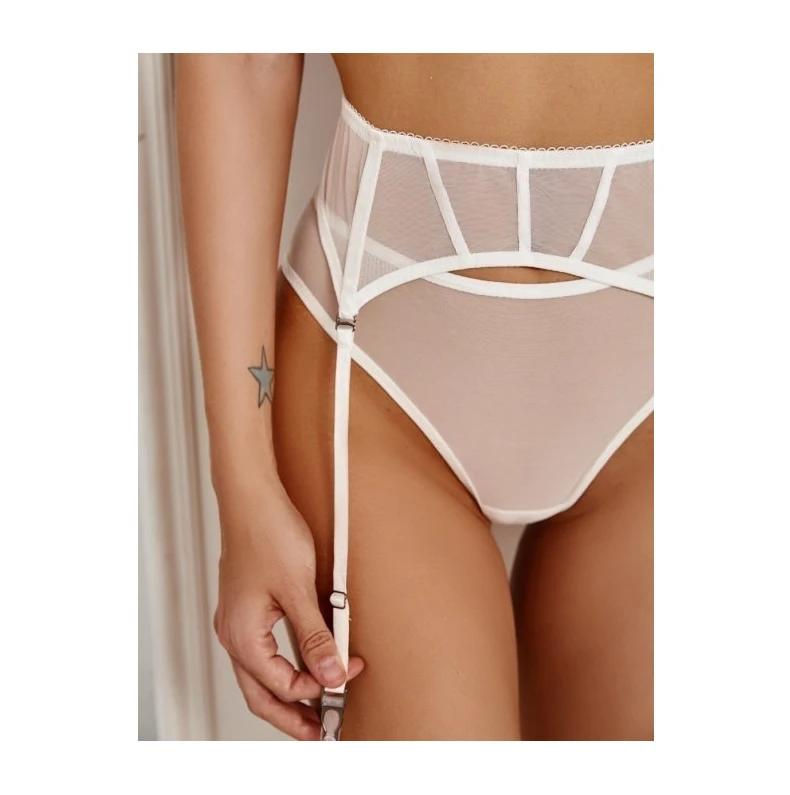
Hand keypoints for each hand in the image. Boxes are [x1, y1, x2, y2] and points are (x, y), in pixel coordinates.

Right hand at [213, 477, 363, 739]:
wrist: (251, 497)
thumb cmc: (267, 533)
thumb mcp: (299, 590)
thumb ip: (316, 638)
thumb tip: (333, 675)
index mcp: (242, 636)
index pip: (282, 686)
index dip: (319, 689)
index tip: (350, 678)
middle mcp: (234, 634)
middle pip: (262, 693)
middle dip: (292, 716)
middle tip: (320, 732)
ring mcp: (237, 621)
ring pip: (260, 674)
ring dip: (288, 692)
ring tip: (315, 704)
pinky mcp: (246, 607)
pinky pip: (263, 649)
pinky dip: (284, 664)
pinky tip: (304, 660)